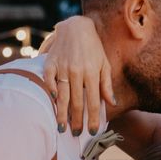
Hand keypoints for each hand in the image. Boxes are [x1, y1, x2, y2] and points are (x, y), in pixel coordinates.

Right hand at [42, 16, 114, 134]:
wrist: (76, 26)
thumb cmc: (93, 47)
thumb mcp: (104, 64)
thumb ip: (106, 84)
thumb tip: (111, 103)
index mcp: (92, 73)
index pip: (94, 102)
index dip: (93, 119)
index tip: (92, 131)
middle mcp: (77, 72)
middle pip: (77, 102)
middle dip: (77, 120)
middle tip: (75, 133)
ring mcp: (62, 67)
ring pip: (62, 96)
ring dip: (62, 113)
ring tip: (62, 127)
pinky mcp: (51, 62)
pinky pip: (49, 80)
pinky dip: (51, 91)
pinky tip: (53, 102)